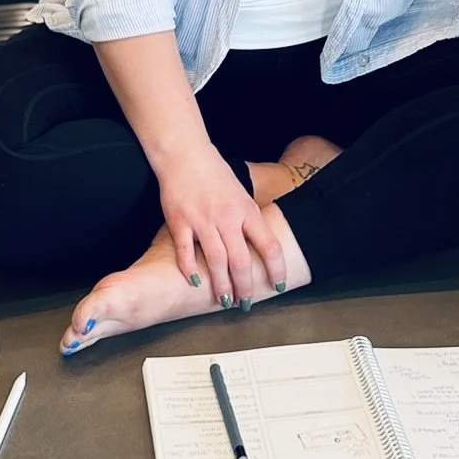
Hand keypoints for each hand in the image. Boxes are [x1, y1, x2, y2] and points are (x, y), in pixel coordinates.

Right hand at [155, 147, 287, 305]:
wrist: (185, 154)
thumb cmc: (214, 174)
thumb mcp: (241, 195)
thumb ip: (248, 220)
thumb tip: (260, 247)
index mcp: (247, 211)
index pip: (269, 246)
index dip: (276, 270)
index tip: (278, 286)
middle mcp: (227, 218)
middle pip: (241, 262)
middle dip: (245, 288)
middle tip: (245, 304)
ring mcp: (202, 220)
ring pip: (216, 261)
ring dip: (221, 286)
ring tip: (224, 301)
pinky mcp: (179, 221)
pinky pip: (185, 251)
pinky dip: (189, 269)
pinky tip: (194, 282)